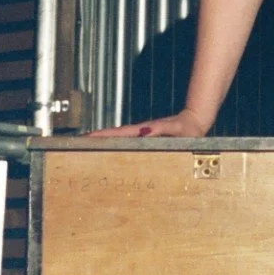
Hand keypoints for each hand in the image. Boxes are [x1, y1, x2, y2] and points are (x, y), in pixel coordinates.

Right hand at [85, 108, 209, 138]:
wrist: (195, 123)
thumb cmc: (187, 129)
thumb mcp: (175, 129)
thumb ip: (162, 128)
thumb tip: (145, 130)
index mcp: (144, 130)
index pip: (119, 133)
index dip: (102, 135)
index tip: (86, 137)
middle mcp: (140, 132)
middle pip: (114, 136)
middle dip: (96, 138)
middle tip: (78, 143)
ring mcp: (142, 135)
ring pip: (119, 139)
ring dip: (103, 142)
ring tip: (87, 147)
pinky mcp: (146, 140)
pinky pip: (127, 142)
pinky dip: (115, 144)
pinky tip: (110, 151)